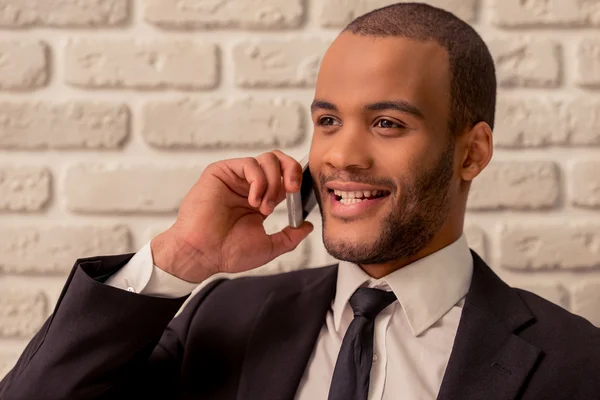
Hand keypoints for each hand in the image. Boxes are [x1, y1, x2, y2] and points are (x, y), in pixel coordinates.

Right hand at [150, 150, 313, 282]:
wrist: (202, 254)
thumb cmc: (228, 252)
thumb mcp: (268, 246)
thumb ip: (290, 236)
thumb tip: (307, 226)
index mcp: (261, 198)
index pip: (285, 176)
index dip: (296, 179)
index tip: (300, 194)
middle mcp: (249, 185)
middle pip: (278, 160)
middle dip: (291, 171)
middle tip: (292, 190)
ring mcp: (235, 177)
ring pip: (267, 159)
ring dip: (272, 183)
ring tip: (263, 207)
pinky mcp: (221, 172)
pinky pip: (249, 163)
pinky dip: (258, 181)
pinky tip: (253, 201)